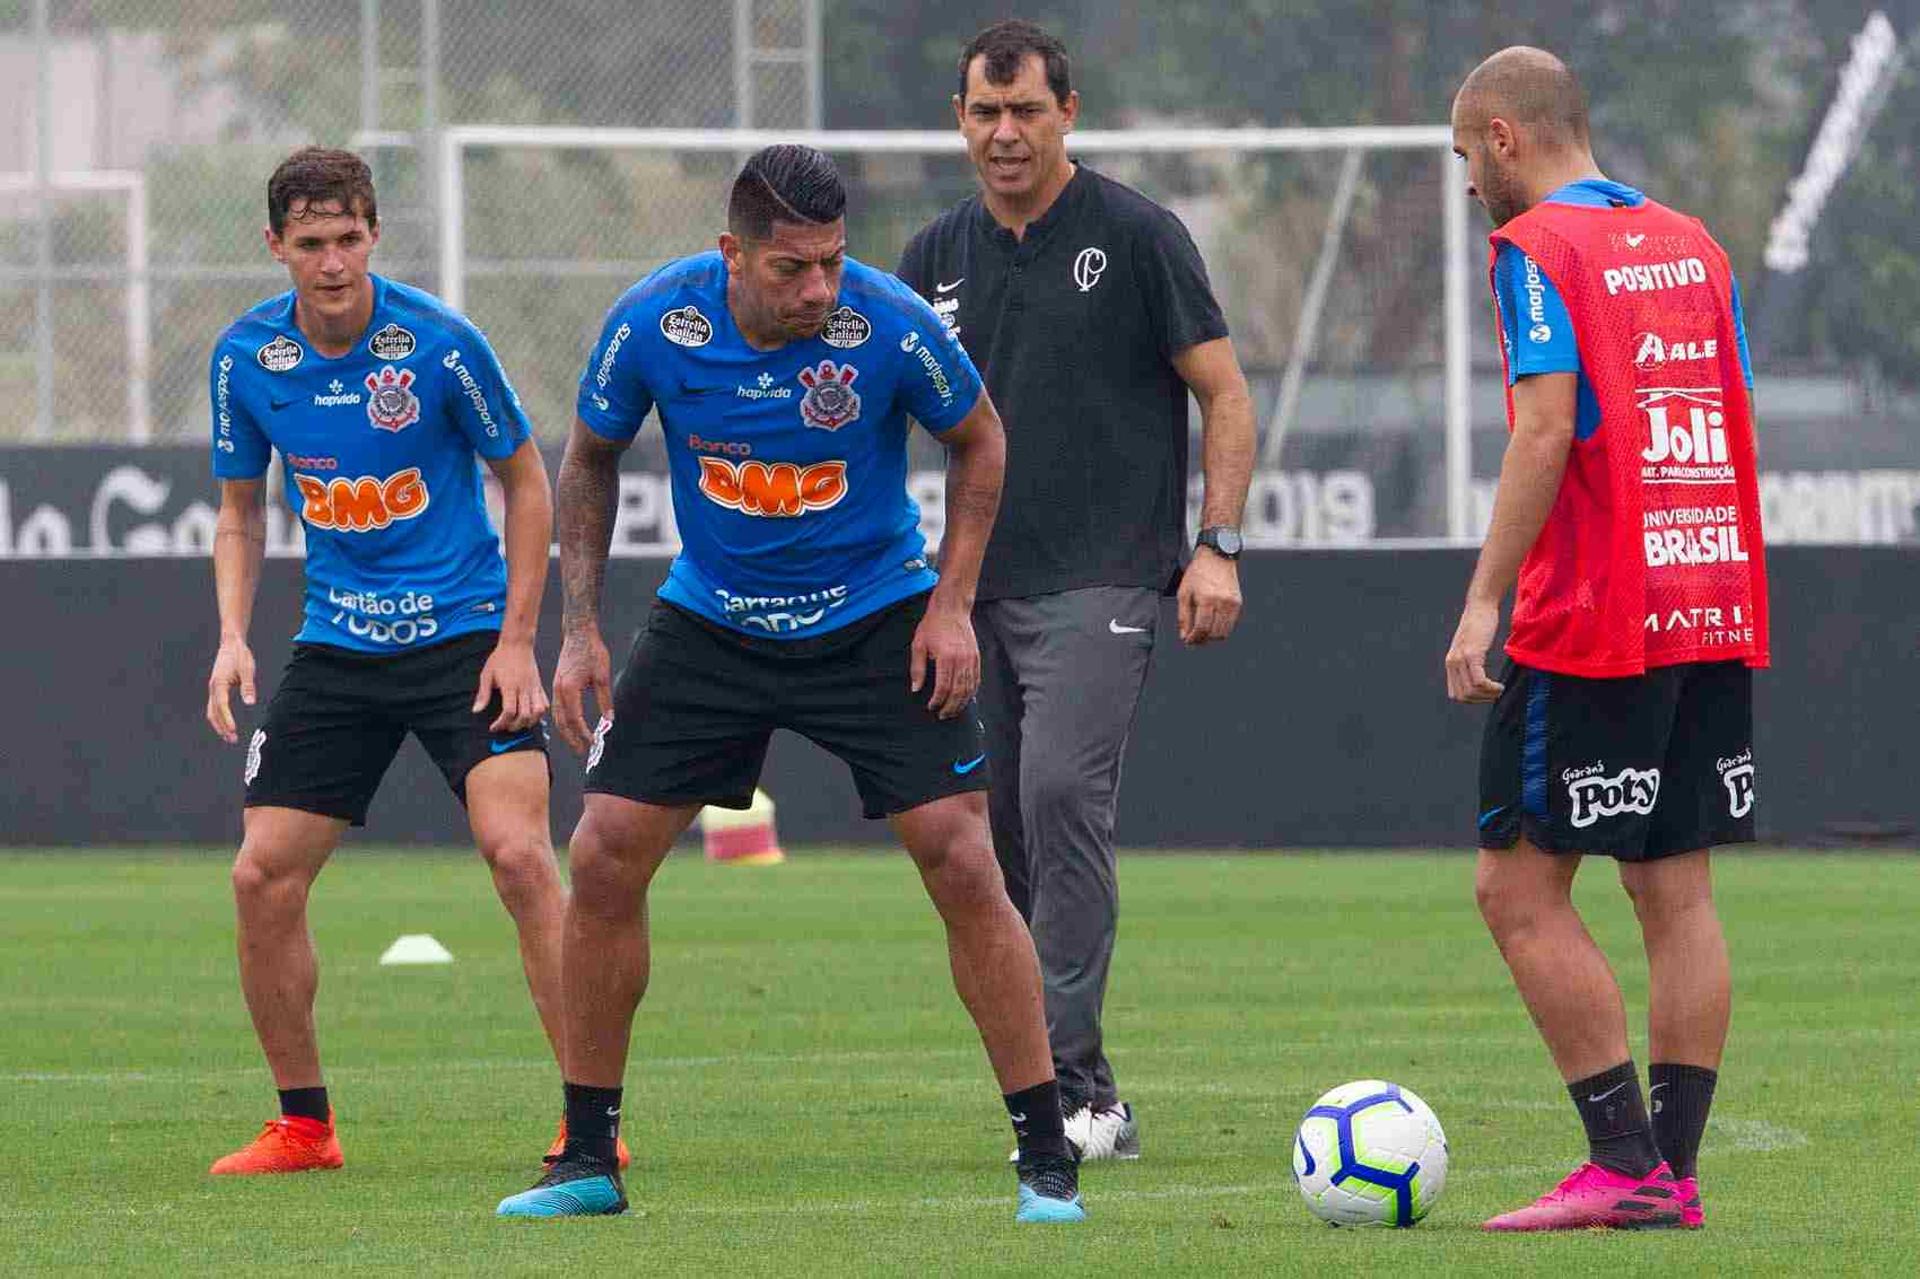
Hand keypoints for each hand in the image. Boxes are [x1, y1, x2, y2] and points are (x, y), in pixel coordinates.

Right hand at [206, 637, 256, 743]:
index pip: (221, 705)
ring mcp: (213, 689)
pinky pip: (215, 707)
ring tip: (230, 736)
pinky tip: (228, 725)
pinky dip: (219, 718)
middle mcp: (213, 688)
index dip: (227, 719)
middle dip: (222, 727)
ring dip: (220, 725)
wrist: (231, 644)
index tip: (233, 729)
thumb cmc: (240, 656)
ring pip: (212, 711)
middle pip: (213, 712)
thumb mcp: (247, 669)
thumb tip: (250, 703)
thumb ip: (248, 686)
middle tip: (232, 739)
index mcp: (219, 683)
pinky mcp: (216, 689)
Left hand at [474, 637, 548, 732]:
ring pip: (537, 712)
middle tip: (505, 726)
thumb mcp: (487, 674)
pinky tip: (530, 714)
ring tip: (519, 723)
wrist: (517, 643)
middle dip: (514, 726)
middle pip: (524, 716)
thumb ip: (483, 694)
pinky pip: (544, 704)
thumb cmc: (501, 657)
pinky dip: (539, 714)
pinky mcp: (539, 686)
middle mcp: (524, 689)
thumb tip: (476, 710)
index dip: (501, 723)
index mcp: (510, 686)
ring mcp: (534, 688)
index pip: (509, 712)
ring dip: (528, 722)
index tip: (494, 727)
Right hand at [552, 625, 612, 753]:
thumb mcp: (602, 676)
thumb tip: (609, 719)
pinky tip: (570, 726)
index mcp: (569, 689)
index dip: (584, 733)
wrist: (578, 633)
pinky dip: (562, 721)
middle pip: (562, 722)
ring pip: (557, 716)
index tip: (593, 743)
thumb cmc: (591, 651)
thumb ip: (605, 700)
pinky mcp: (556, 685)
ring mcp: (555, 688)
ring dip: (566, 732)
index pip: (575, 719)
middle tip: (582, 751)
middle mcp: (558, 691)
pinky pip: (556, 708)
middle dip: (572, 738)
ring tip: (576, 743)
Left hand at [910, 601, 978, 719]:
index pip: (943, 687)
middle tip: (943, 716)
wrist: (951, 609)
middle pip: (958, 691)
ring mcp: (971, 659)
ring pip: (969, 688)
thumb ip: (917, 668)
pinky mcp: (976, 657)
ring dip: (961, 703)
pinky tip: (965, 699)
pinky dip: (971, 692)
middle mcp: (961, 660)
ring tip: (953, 711)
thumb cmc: (933, 625)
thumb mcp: (919, 645)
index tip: (931, 707)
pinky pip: (976, 680)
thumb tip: (916, 688)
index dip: (937, 700)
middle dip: (950, 707)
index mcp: (946, 657)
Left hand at [1177, 547, 1242, 645]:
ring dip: (1212, 637)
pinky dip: (1221, 628)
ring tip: (1203, 633)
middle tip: (1194, 639)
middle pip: (1214, 633)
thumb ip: (1183, 617)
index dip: (1194, 639)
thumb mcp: (1184, 593)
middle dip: (1203, 640)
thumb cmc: (1198, 573)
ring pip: (1224, 632)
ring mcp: (1232, 603)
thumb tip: (1185, 636)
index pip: (1202, 628)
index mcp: (1206, 599)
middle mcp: (1222, 602)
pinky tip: (1212, 623)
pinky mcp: (1238, 603)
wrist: (1217, 558)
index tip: (1188, 641)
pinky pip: (1230, 624)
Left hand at [1445, 597, 1505, 702]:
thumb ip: (1469, 662)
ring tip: (1499, 689)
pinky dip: (1490, 687)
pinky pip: (1478, 680)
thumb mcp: (1470, 647)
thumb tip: (1478, 680)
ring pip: (1471, 691)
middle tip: (1496, 694)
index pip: (1456, 695)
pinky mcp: (1472, 654)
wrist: (1480, 606)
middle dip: (1481, 700)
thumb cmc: (1480, 626)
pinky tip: (1498, 685)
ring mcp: (1461, 659)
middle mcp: (1452, 663)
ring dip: (1487, 695)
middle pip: (1463, 696)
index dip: (1472, 700)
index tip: (1487, 695)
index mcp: (1451, 664)